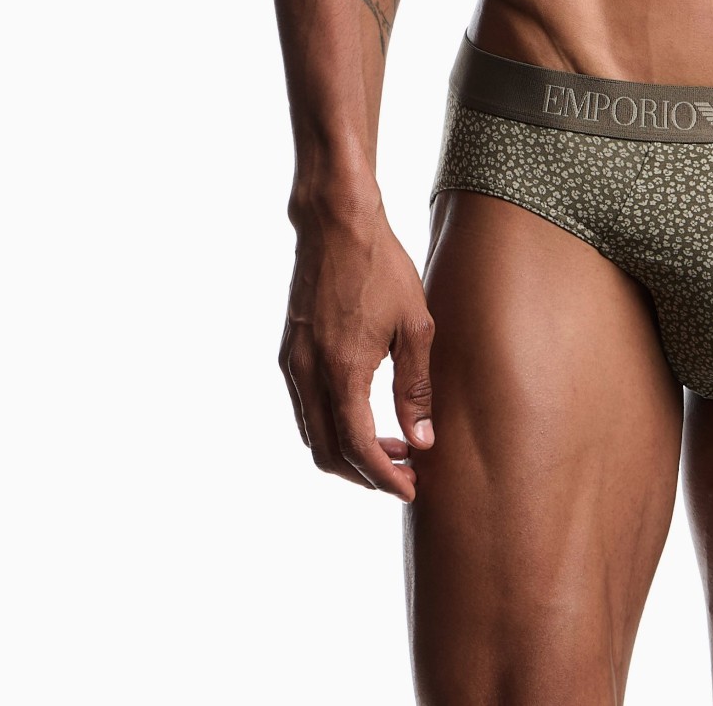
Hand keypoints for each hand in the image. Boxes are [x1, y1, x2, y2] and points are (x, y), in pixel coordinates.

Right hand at [279, 199, 435, 499]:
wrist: (336, 224)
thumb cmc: (382, 268)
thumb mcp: (414, 326)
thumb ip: (416, 387)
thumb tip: (422, 441)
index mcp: (342, 369)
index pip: (358, 446)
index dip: (384, 476)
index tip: (410, 489)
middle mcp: (308, 373)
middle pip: (326, 453)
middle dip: (364, 474)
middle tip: (403, 473)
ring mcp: (293, 363)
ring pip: (312, 433)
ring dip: (348, 451)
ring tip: (392, 445)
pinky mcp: (290, 351)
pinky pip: (306, 407)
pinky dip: (332, 425)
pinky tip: (365, 413)